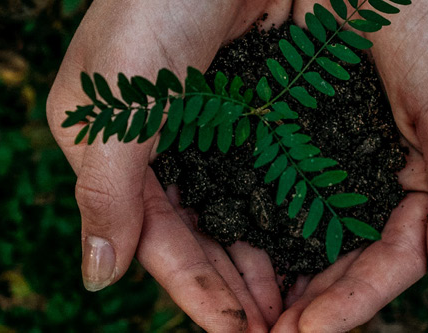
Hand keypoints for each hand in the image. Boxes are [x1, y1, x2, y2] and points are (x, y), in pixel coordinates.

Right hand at [44, 0, 293, 330]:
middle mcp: (171, 139)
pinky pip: (283, 170)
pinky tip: (329, 241)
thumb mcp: (111, 98)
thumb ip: (105, 189)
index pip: (157, 239)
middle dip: (244, 287)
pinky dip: (301, 211)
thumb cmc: (154, 0)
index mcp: (120, 144)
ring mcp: (221, 119)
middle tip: (288, 329)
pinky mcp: (267, 96)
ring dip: (275, 261)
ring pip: (248, 211)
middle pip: (207, 235)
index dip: (199, 291)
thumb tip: (98, 278)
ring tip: (312, 305)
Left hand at [269, 0, 427, 330]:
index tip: (310, 332)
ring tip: (242, 315)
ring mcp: (327, 140)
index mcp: (424, 171)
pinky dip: (247, 217)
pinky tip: (220, 250)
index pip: (393, 255)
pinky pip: (265, 177)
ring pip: (301, 226)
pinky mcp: (285, 111)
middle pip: (341, 253)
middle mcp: (373, 163)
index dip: (355, 300)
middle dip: (310, 300)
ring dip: (274, 273)